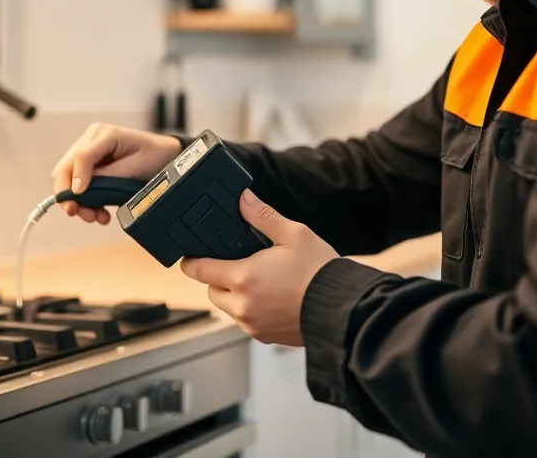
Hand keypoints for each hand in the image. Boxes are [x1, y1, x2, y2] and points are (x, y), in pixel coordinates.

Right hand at [50, 123, 180, 224]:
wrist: (165, 157)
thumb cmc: (154, 158)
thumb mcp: (135, 169)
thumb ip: (108, 178)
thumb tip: (81, 191)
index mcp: (104, 134)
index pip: (81, 157)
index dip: (77, 179)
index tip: (79, 198)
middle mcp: (91, 140)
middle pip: (65, 168)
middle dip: (69, 195)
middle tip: (78, 213)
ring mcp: (88, 152)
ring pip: (67, 180)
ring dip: (78, 202)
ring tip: (95, 216)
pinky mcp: (90, 166)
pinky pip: (77, 185)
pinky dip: (86, 202)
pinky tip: (100, 213)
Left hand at [180, 189, 339, 345]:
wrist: (344, 308)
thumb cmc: (320, 273)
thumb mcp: (293, 234)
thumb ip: (262, 216)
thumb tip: (242, 200)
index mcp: (244, 277)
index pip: (199, 270)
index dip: (192, 260)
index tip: (193, 255)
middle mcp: (243, 305)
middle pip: (212, 291)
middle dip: (218, 277)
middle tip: (239, 263)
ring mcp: (253, 324)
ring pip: (228, 308)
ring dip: (234, 295)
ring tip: (260, 280)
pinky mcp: (265, 337)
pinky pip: (246, 321)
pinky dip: (251, 310)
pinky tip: (272, 297)